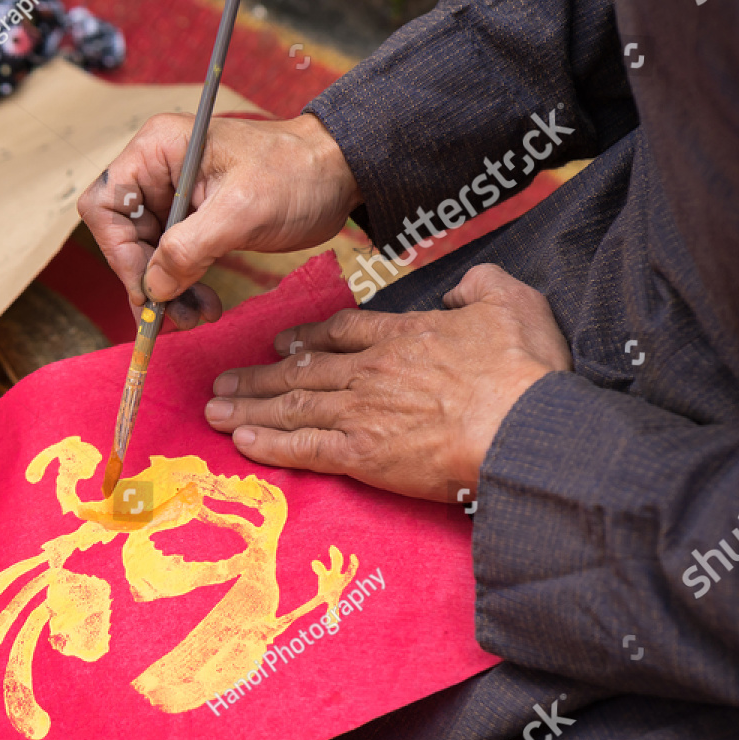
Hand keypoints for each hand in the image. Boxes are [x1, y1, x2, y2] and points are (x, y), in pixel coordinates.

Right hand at [78, 113, 359, 331]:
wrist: (337, 174)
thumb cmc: (295, 174)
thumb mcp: (242, 211)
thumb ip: (190, 247)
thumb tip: (153, 288)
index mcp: (158, 150)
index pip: (106, 206)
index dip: (119, 253)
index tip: (148, 289)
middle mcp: (158, 171)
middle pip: (124, 238)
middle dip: (148, 282)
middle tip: (173, 319)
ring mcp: (175, 197)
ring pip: (148, 257)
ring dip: (167, 294)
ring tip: (196, 317)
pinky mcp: (194, 221)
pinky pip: (173, 263)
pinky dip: (185, 289)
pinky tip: (206, 306)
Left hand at [201, 264, 571, 498]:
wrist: (519, 425)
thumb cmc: (522, 370)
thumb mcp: (513, 301)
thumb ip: (482, 285)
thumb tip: (461, 288)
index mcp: (402, 336)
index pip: (341, 333)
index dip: (306, 337)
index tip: (280, 343)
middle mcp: (370, 371)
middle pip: (301, 371)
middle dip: (258, 378)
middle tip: (224, 382)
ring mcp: (360, 412)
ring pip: (291, 406)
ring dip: (250, 409)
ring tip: (215, 410)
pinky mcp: (359, 454)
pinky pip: (302, 448)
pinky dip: (269, 445)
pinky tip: (241, 442)